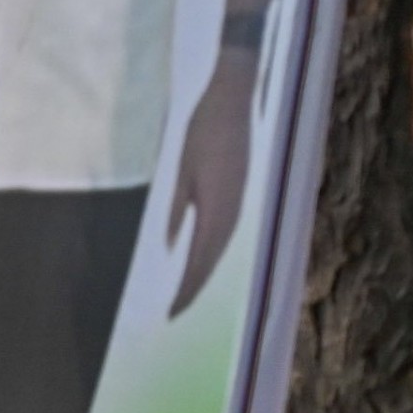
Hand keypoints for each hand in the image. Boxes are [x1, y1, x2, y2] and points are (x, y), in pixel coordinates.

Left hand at [164, 47, 258, 312]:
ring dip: (204, 272)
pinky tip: (202, 259)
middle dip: (193, 288)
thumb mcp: (181, 170)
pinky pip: (226, 232)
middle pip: (211, 261)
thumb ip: (178, 209)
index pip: (199, 262)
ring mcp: (241, 202)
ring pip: (221, 249)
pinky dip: (212, 252)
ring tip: (185, 293)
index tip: (171, 313)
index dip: (186, 290)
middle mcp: (233, 211)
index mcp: (216, 208)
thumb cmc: (202, 130)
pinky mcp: (242, 193)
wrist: (233, 99)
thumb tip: (174, 247)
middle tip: (174, 313)